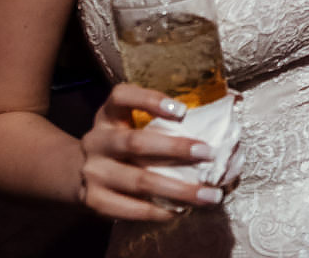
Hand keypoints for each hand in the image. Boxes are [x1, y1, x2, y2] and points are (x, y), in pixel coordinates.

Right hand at [78, 83, 223, 220]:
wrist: (75, 170)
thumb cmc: (123, 139)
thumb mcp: (133, 120)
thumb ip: (171, 113)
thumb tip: (233, 100)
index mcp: (109, 114)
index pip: (122, 96)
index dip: (151, 100)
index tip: (184, 110)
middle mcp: (98, 140)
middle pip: (135, 143)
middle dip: (176, 149)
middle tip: (209, 154)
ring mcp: (93, 172)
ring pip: (138, 181)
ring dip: (178, 189)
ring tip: (210, 195)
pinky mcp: (93, 200)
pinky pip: (127, 208)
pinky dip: (156, 211)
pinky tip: (179, 211)